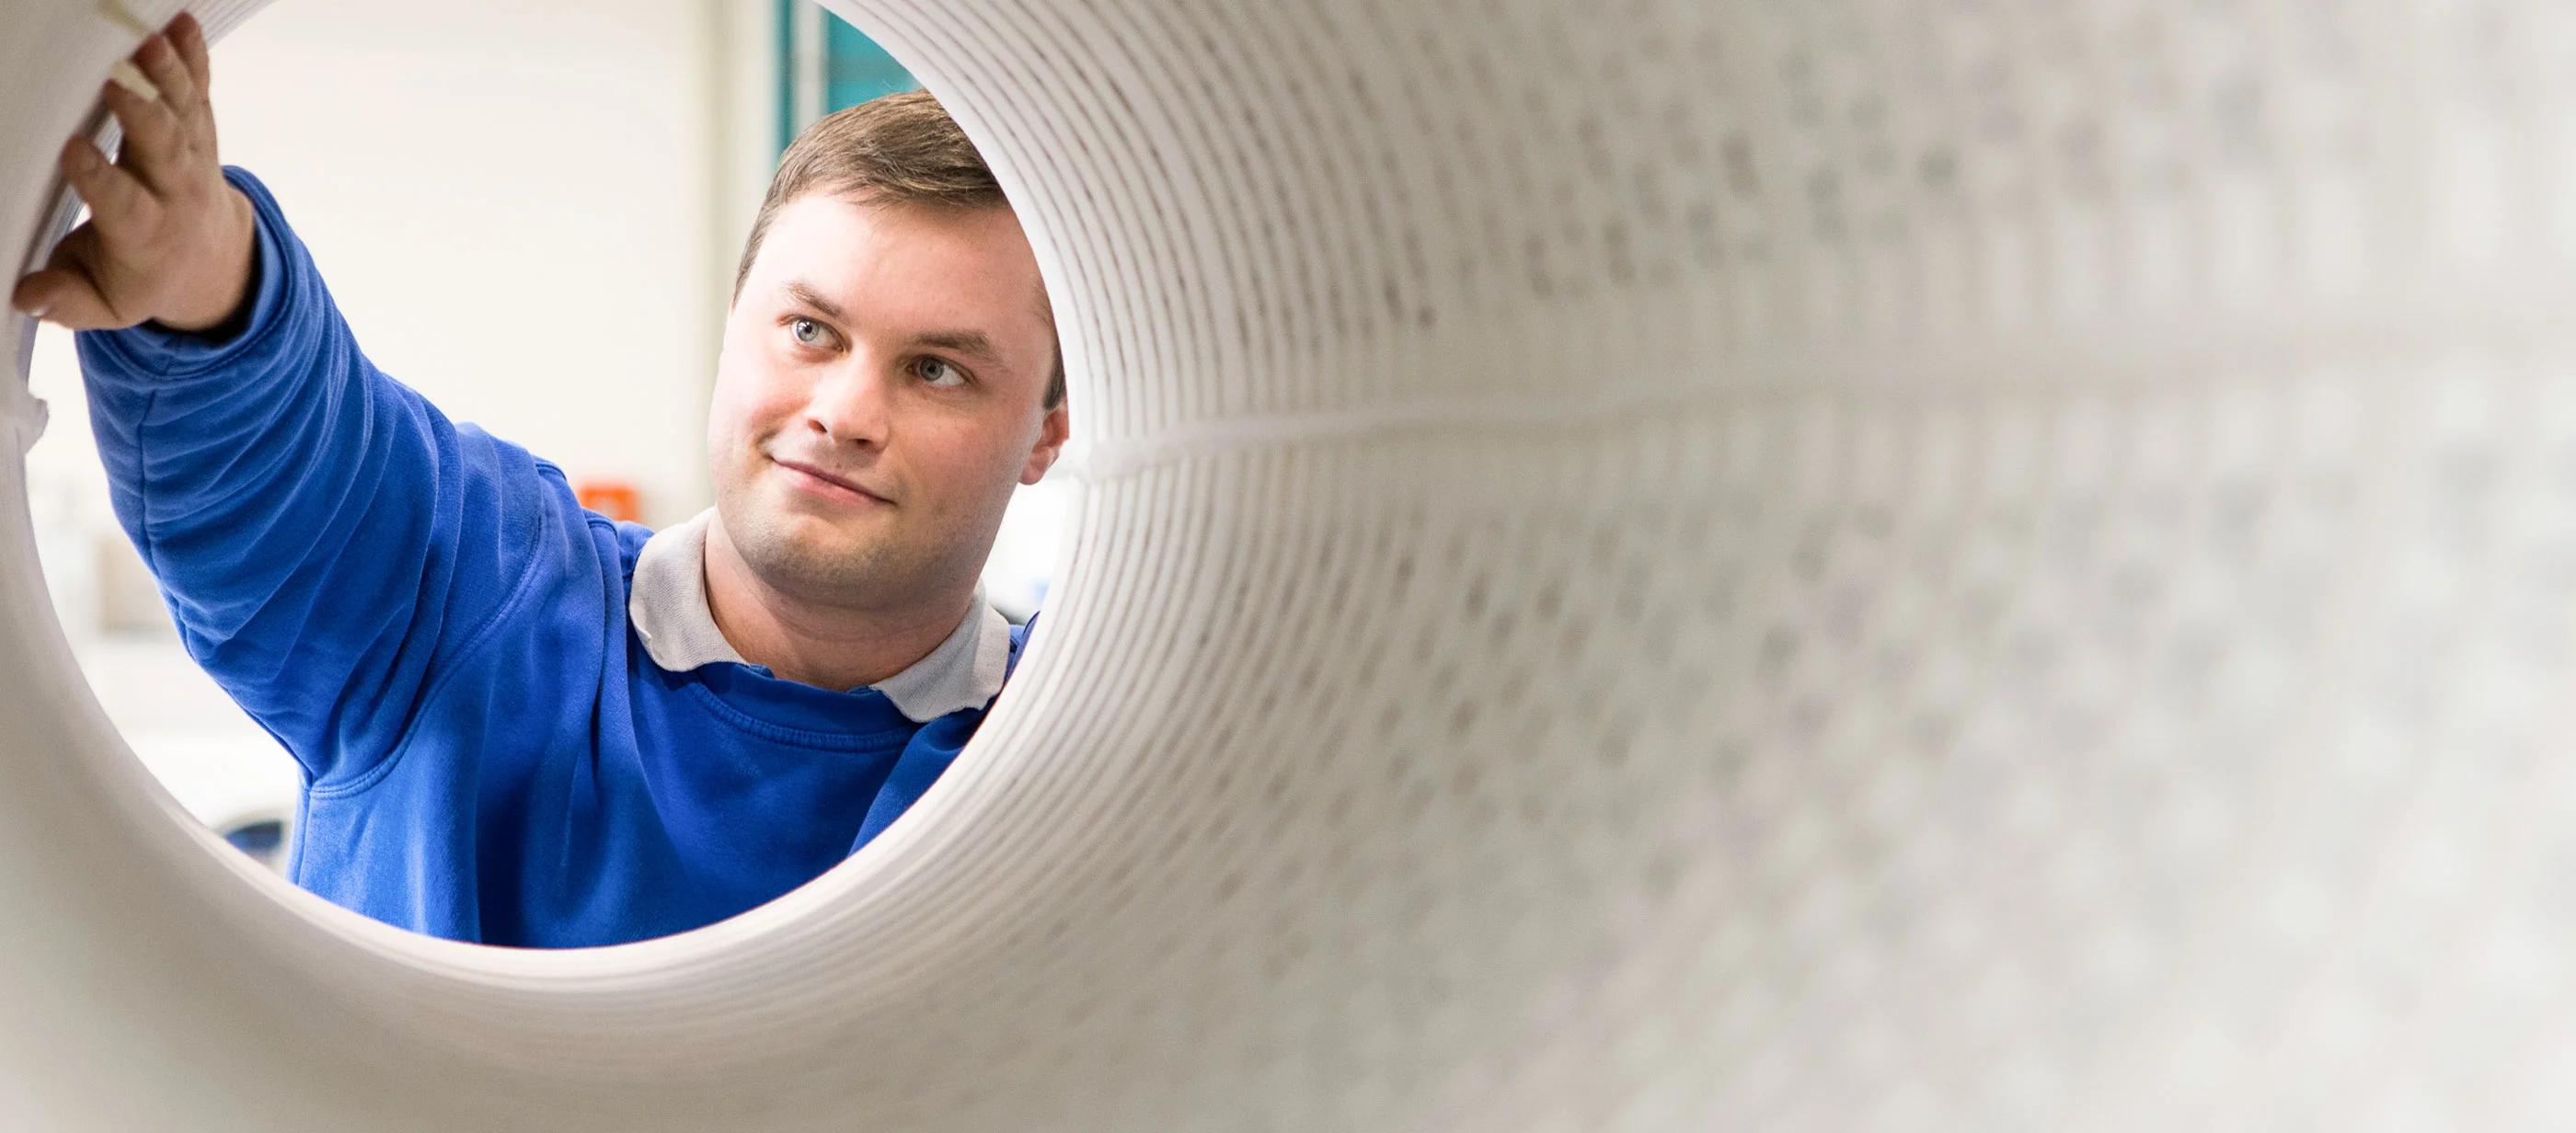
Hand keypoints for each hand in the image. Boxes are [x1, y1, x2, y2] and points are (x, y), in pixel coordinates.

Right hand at [10, 13, 255, 332]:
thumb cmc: (143, 276)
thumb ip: (67, 300)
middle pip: (164, 149)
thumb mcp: (106, 303)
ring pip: (184, 112)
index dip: (101, 180)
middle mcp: (175, 190)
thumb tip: (27, 297)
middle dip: (143, 117)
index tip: (74, 151)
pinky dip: (194, 57)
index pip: (124, 205)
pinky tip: (182, 25)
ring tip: (151, 40)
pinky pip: (198, 90)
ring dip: (170, 76)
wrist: (210, 261)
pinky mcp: (197, 130)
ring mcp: (192, 156)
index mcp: (147, 234)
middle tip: (116, 84)